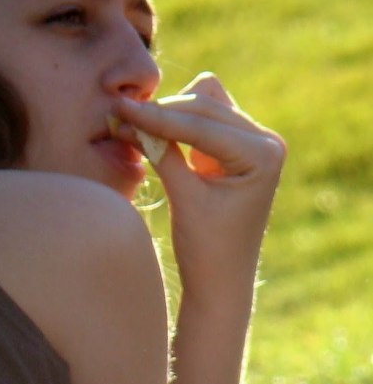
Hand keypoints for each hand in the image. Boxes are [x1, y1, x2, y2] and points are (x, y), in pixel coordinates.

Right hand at [114, 72, 285, 298]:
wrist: (222, 280)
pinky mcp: (237, 146)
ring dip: (169, 113)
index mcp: (262, 154)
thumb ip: (162, 153)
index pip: (201, 123)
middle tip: (119, 116)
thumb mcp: (184, 197)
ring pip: (204, 103)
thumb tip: (128, 117)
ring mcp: (254, 141)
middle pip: (205, 104)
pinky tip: (150, 134)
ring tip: (133, 126)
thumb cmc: (206, 248)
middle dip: (162, 111)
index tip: (119, 109)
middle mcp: (266, 140)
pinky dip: (176, 123)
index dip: (157, 116)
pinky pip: (204, 119)